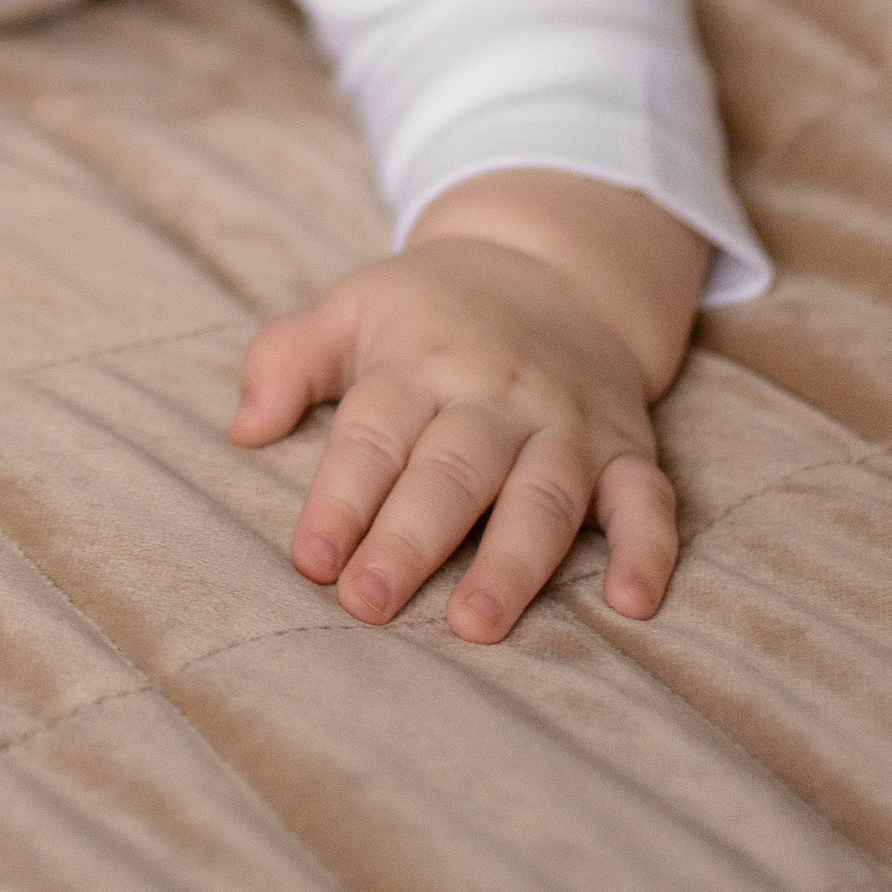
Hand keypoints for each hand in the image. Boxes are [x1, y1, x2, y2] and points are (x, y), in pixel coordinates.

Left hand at [229, 212, 691, 642]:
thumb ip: (287, 360)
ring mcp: (567, 424)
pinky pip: (647, 498)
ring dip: (514, 561)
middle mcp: (495, 396)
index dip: (340, 499)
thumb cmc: (429, 310)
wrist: (554, 266)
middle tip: (368, 603)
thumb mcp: (350, 308)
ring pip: (544, 493)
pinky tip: (633, 604)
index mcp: (419, 363)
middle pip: (452, 471)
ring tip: (476, 625)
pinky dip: (649, 549)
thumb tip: (242, 427)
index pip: (373, 435)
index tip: (310, 561)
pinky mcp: (627, 448)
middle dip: (409, 539)